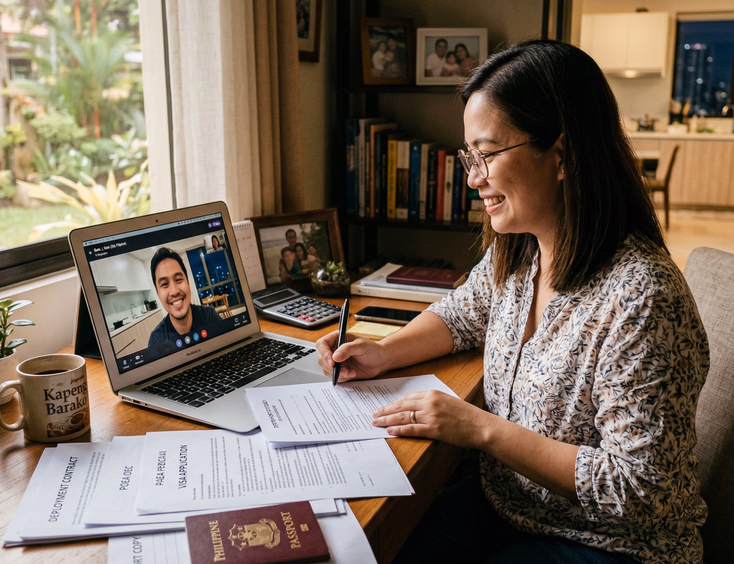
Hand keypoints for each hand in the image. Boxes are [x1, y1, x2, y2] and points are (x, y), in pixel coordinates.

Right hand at [315, 331, 388, 381]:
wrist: (380, 361)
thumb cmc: (373, 350)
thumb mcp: (362, 346)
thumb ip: (348, 349)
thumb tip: (335, 356)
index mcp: (337, 338)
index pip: (322, 344)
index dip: (324, 353)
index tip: (332, 361)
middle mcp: (334, 350)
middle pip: (322, 359)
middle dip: (331, 367)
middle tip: (343, 370)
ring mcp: (336, 361)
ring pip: (326, 369)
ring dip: (337, 374)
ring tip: (350, 372)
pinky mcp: (340, 371)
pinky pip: (334, 377)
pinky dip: (341, 378)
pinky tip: (352, 374)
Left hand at [371, 390, 490, 448]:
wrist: (480, 425)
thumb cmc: (466, 415)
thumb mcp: (447, 401)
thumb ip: (431, 402)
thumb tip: (414, 408)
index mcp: (433, 393)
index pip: (407, 398)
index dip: (393, 403)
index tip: (384, 407)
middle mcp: (430, 403)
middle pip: (402, 406)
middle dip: (386, 410)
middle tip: (374, 414)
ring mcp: (431, 416)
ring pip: (403, 417)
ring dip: (387, 420)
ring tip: (376, 423)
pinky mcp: (434, 429)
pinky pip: (412, 429)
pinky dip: (399, 430)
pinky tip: (390, 431)